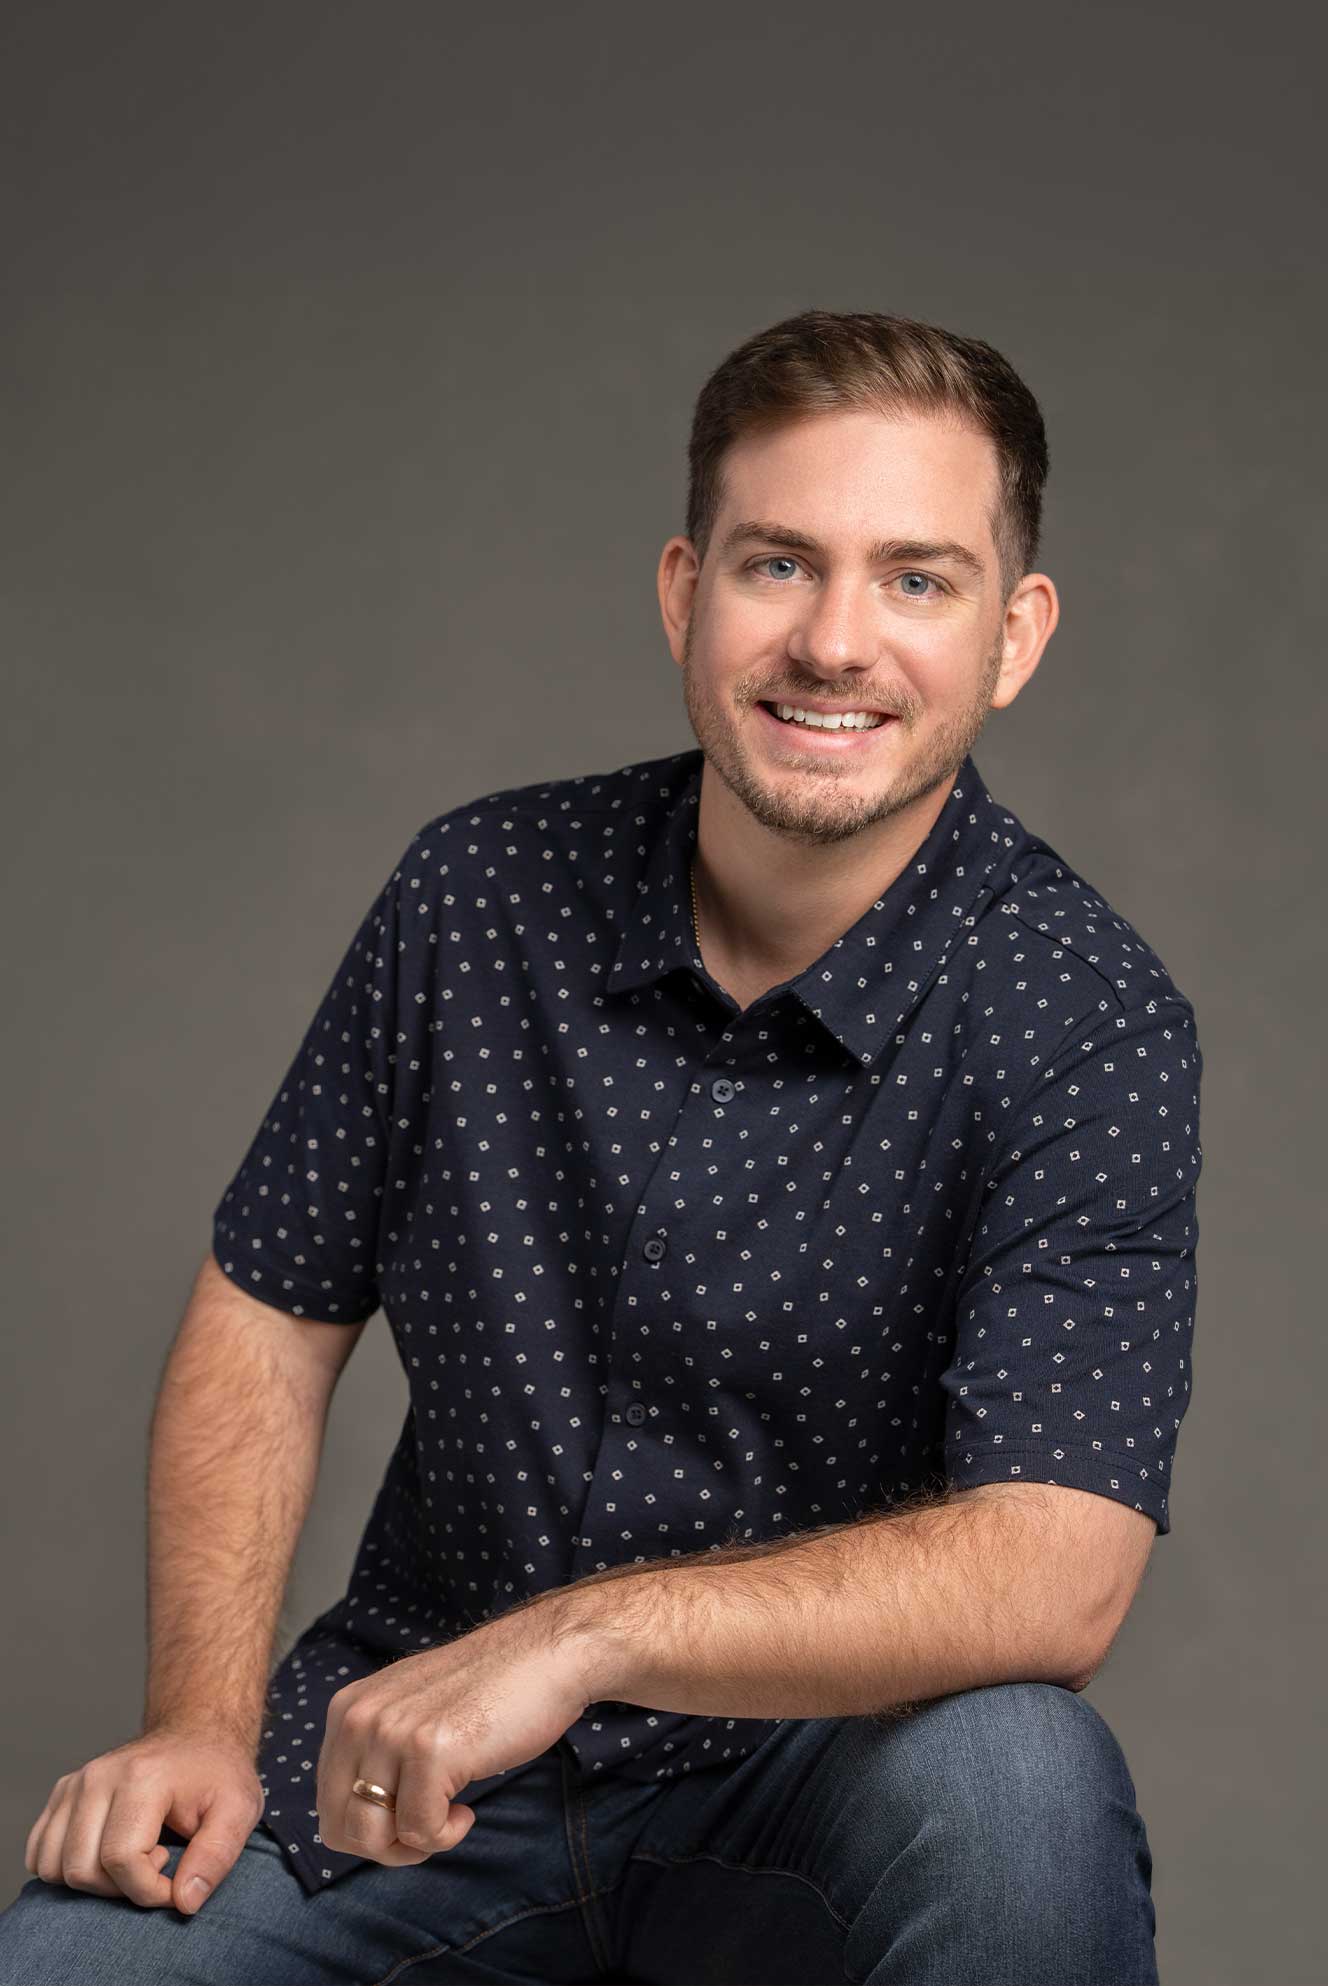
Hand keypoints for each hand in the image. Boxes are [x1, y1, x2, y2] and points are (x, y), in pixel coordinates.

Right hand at [23, 1727, 265, 1913]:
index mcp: (141, 1777)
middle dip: (122, 1888)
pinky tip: (106, 1853)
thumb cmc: (218, 1773)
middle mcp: (99, 1777)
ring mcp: (75, 1783)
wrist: (197, 1733)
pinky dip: (66, 1868)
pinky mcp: (63, 1793)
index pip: (121, 1859)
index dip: (150, 1890)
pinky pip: (40, 1853)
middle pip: (83, 1869)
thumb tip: (184, 1901)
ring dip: (94, 1881)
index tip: (177, 1884)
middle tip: (159, 1863)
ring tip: (134, 1855)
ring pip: (55, 1867)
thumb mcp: (239, 1809)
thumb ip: (216, 1856)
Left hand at [316, 1593, 596, 1864]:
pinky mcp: (429, 1751)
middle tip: (430, 1826)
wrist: (545, 1655)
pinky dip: (446, 1835)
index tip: (410, 1816)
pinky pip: (420, 1833)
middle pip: (340, 1829)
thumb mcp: (409, 1711)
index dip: (370, 1829)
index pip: (327, 1805)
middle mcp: (359, 1718)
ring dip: (415, 1845)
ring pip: (372, 1838)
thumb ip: (374, 1752)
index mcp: (347, 1709)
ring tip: (448, 1815)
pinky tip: (468, 1809)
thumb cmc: (488, 1691)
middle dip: (386, 1847)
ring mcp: (392, 1733)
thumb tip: (352, 1827)